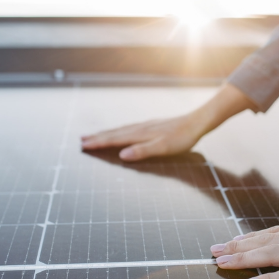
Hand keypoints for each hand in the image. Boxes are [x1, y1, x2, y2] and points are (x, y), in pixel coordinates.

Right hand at [81, 114, 203, 160]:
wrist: (196, 123)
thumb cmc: (182, 138)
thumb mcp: (162, 148)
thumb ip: (142, 151)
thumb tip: (123, 155)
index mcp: (140, 135)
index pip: (114, 140)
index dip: (99, 143)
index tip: (84, 145)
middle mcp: (140, 128)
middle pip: (114, 133)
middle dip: (97, 137)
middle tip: (81, 140)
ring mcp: (146, 126)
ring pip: (121, 129)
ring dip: (106, 133)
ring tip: (94, 135)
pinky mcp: (152, 126)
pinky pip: (129, 128)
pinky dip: (119, 130)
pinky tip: (121, 131)